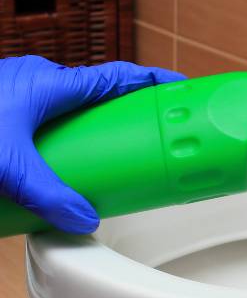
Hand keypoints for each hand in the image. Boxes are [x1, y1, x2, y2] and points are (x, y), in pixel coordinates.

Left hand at [0, 55, 184, 233]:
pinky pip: (46, 117)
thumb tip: (86, 220)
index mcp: (51, 83)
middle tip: (149, 135)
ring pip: (70, 107)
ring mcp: (19, 93)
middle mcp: (38, 82)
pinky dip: (63, 134)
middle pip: (97, 95)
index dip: (151, 81)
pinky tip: (60, 159)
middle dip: (125, 113)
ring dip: (92, 128)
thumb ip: (50, 196)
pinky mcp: (5, 110)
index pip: (116, 77)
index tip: (179, 87)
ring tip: (107, 155)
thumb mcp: (11, 167)